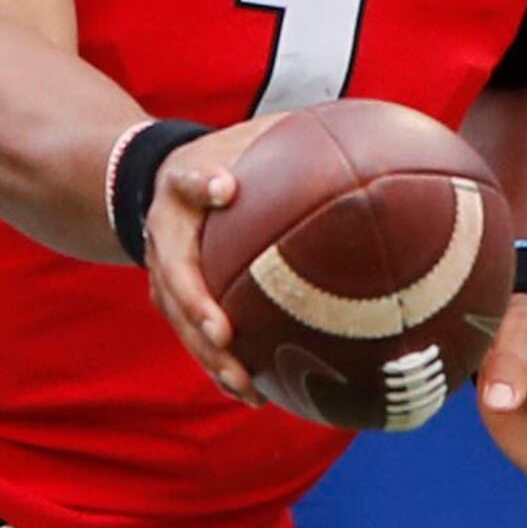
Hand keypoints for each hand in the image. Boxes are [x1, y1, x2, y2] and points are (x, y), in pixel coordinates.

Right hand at [139, 117, 278, 403]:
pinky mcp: (172, 300)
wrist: (156, 181)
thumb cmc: (222, 157)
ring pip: (179, 318)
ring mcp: (162, 270)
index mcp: (184, 182)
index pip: (190, 179)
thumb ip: (293, 134)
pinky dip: (219, 367)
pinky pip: (193, 337)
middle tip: (222, 331)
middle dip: (196, 304)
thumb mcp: (248, 135)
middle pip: (172, 272)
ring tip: (241, 382)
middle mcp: (165, 231)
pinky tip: (254, 396)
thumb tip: (370, 131)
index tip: (227, 188)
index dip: (204, 184)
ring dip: (207, 353)